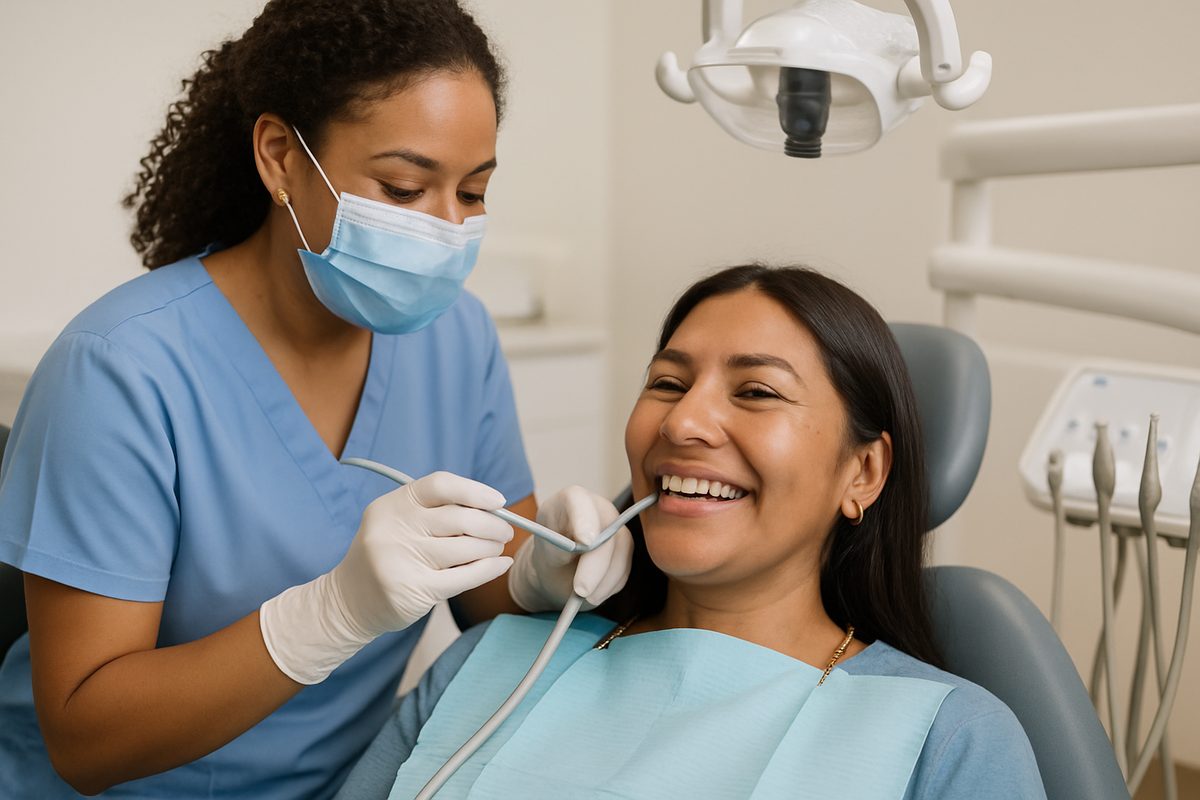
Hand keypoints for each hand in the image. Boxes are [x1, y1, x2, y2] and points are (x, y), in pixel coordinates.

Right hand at [260, 471, 513, 683]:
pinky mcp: (414, 590)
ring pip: (465, 548)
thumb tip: (492, 509)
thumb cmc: (387, 554)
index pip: (440, 485)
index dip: (475, 490)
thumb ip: (436, 512)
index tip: (498, 501)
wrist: (349, 601)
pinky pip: (465, 577)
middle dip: (491, 524)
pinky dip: (489, 570)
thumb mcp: (399, 522)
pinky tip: (501, 566)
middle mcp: (395, 528)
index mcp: (393, 504)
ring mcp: (403, 560)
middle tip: (505, 531)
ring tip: (498, 548)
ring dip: (491, 547)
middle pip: (459, 518)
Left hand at [507, 486, 632, 611]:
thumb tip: (583, 546)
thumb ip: (560, 546)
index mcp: (571, 500)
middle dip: (595, 565)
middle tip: (581, 590)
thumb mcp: (546, 552)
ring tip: (583, 597)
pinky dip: (609, 585)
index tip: (585, 542)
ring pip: (621, 552)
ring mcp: (616, 527)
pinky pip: (624, 568)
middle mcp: (598, 508)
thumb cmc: (549, 555)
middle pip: (606, 531)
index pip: (579, 500)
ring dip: (603, 580)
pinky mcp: (625, 548)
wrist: (558, 570)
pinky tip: (593, 592)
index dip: (584, 519)